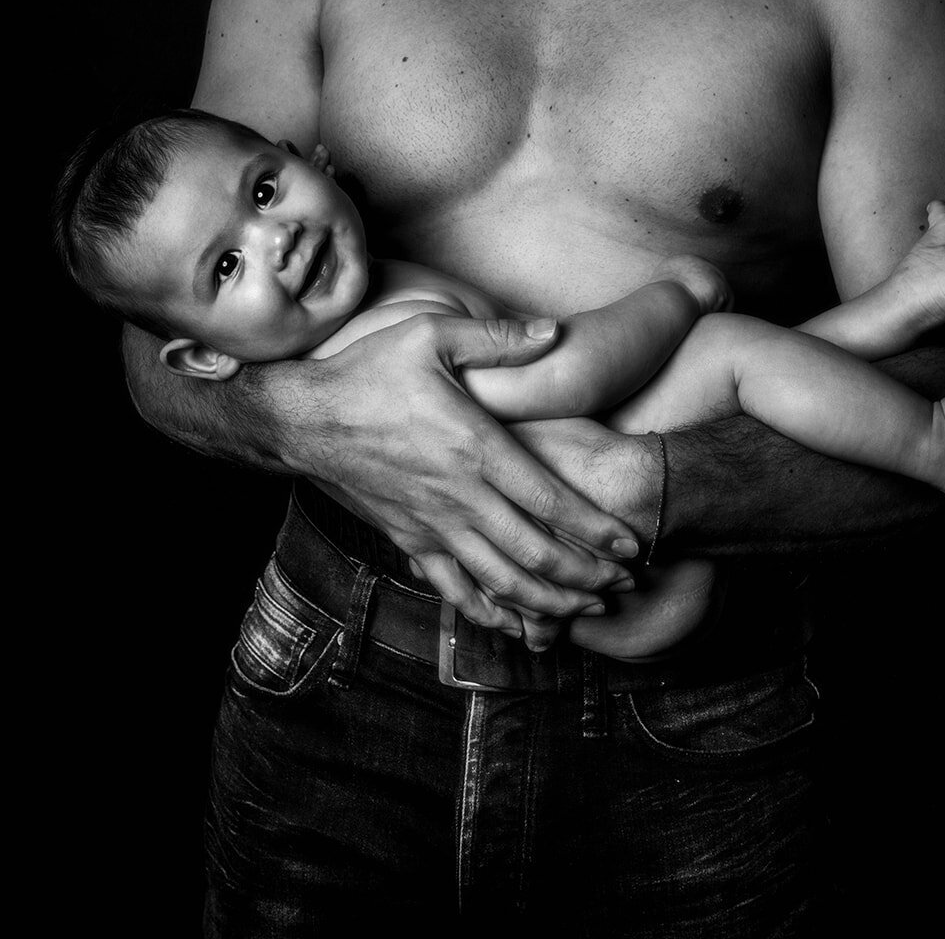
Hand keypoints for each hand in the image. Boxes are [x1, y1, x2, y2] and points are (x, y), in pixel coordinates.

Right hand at [285, 313, 641, 635]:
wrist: (304, 419)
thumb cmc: (368, 372)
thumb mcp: (432, 336)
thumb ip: (498, 339)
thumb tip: (555, 329)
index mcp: (474, 447)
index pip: (549, 500)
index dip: (594, 529)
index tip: (629, 544)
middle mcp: (459, 496)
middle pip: (534, 553)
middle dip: (585, 577)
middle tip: (624, 586)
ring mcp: (433, 525)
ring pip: (501, 580)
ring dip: (549, 602)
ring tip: (587, 610)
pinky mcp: (410, 539)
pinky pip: (454, 588)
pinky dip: (489, 612)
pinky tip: (516, 625)